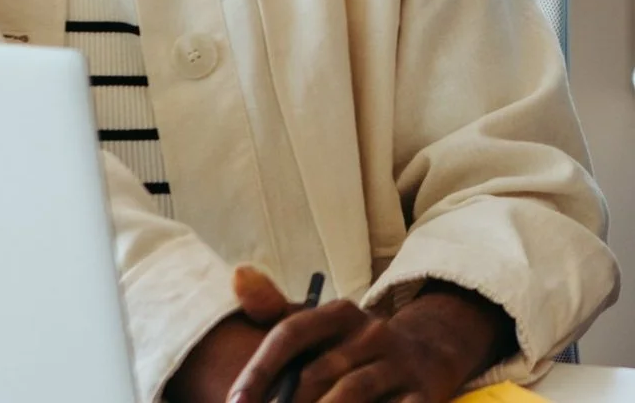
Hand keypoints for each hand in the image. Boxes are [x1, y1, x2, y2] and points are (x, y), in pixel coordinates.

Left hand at [227, 268, 515, 402]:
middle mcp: (370, 331)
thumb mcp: (321, 324)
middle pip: (317, 372)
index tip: (235, 401)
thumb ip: (277, 310)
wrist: (429, 352)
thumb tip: (237, 275)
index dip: (260, 368)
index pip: (291, 333)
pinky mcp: (423, 395)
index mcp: (339, 312)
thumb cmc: (354, 345)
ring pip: (352, 394)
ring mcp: (398, 364)